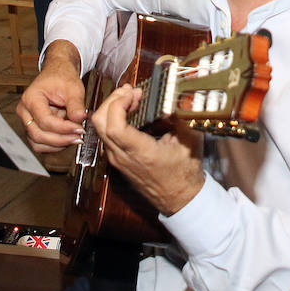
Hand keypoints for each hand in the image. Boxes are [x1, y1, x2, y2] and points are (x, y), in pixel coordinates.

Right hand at [17, 41, 87, 153]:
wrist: (58, 73)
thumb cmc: (62, 77)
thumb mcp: (73, 88)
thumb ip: (76, 105)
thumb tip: (80, 120)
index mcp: (31, 98)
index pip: (45, 120)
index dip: (63, 128)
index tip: (79, 128)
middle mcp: (25, 112)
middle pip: (38, 135)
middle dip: (61, 139)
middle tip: (79, 136)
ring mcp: (28, 121)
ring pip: (38, 143)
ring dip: (58, 144)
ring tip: (74, 136)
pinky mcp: (34, 128)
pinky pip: (41, 143)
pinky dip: (55, 144)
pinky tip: (68, 137)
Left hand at [93, 84, 203, 215]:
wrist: (180, 199)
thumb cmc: (185, 173)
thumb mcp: (190, 141)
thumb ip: (179, 118)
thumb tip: (170, 97)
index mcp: (141, 153)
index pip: (114, 126)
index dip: (118, 104)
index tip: (133, 93)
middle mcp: (123, 157)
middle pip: (100, 123)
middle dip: (112, 100)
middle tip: (130, 91)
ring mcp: (117, 159)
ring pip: (100, 128)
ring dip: (112, 108)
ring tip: (131, 99)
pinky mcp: (118, 160)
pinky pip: (107, 135)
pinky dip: (114, 119)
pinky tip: (131, 112)